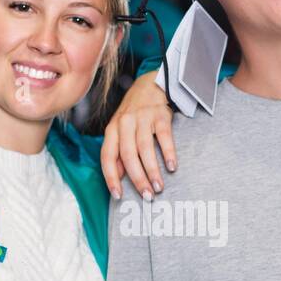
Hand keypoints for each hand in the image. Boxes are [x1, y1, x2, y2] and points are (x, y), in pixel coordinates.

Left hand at [101, 69, 176, 199]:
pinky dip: (169, 153)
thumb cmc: (134, 114)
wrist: (150, 84)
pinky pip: (164, 137)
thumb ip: (118, 152)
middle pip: (128, 155)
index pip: (107, 157)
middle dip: (137, 178)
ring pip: (144, 148)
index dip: (111, 177)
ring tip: (159, 187)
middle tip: (146, 196)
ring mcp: (142, 118)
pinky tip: (172, 167)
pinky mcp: (160, 115)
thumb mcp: (120, 130)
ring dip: (152, 170)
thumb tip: (119, 176)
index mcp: (112, 130)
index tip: (118, 195)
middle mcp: (124, 123)